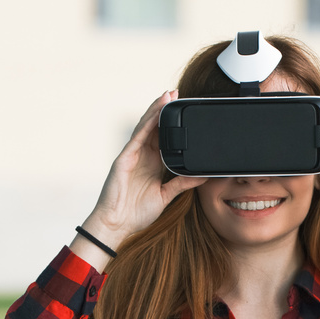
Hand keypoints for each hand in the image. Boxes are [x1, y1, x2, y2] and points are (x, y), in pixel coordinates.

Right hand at [85, 90, 206, 241]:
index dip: (174, 124)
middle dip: (165, 110)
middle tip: (179, 93)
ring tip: (168, 95)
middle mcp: (143, 156)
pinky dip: (147, 123)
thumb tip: (202, 176)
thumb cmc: (136, 213)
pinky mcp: (124, 158)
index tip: (185, 111)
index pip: (165, 138)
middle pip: (155, 128)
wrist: (117, 225)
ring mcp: (133, 155)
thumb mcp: (165, 196)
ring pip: (146, 127)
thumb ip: (182, 184)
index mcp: (153, 164)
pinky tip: (155, 112)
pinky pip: (137, 137)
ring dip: (157, 110)